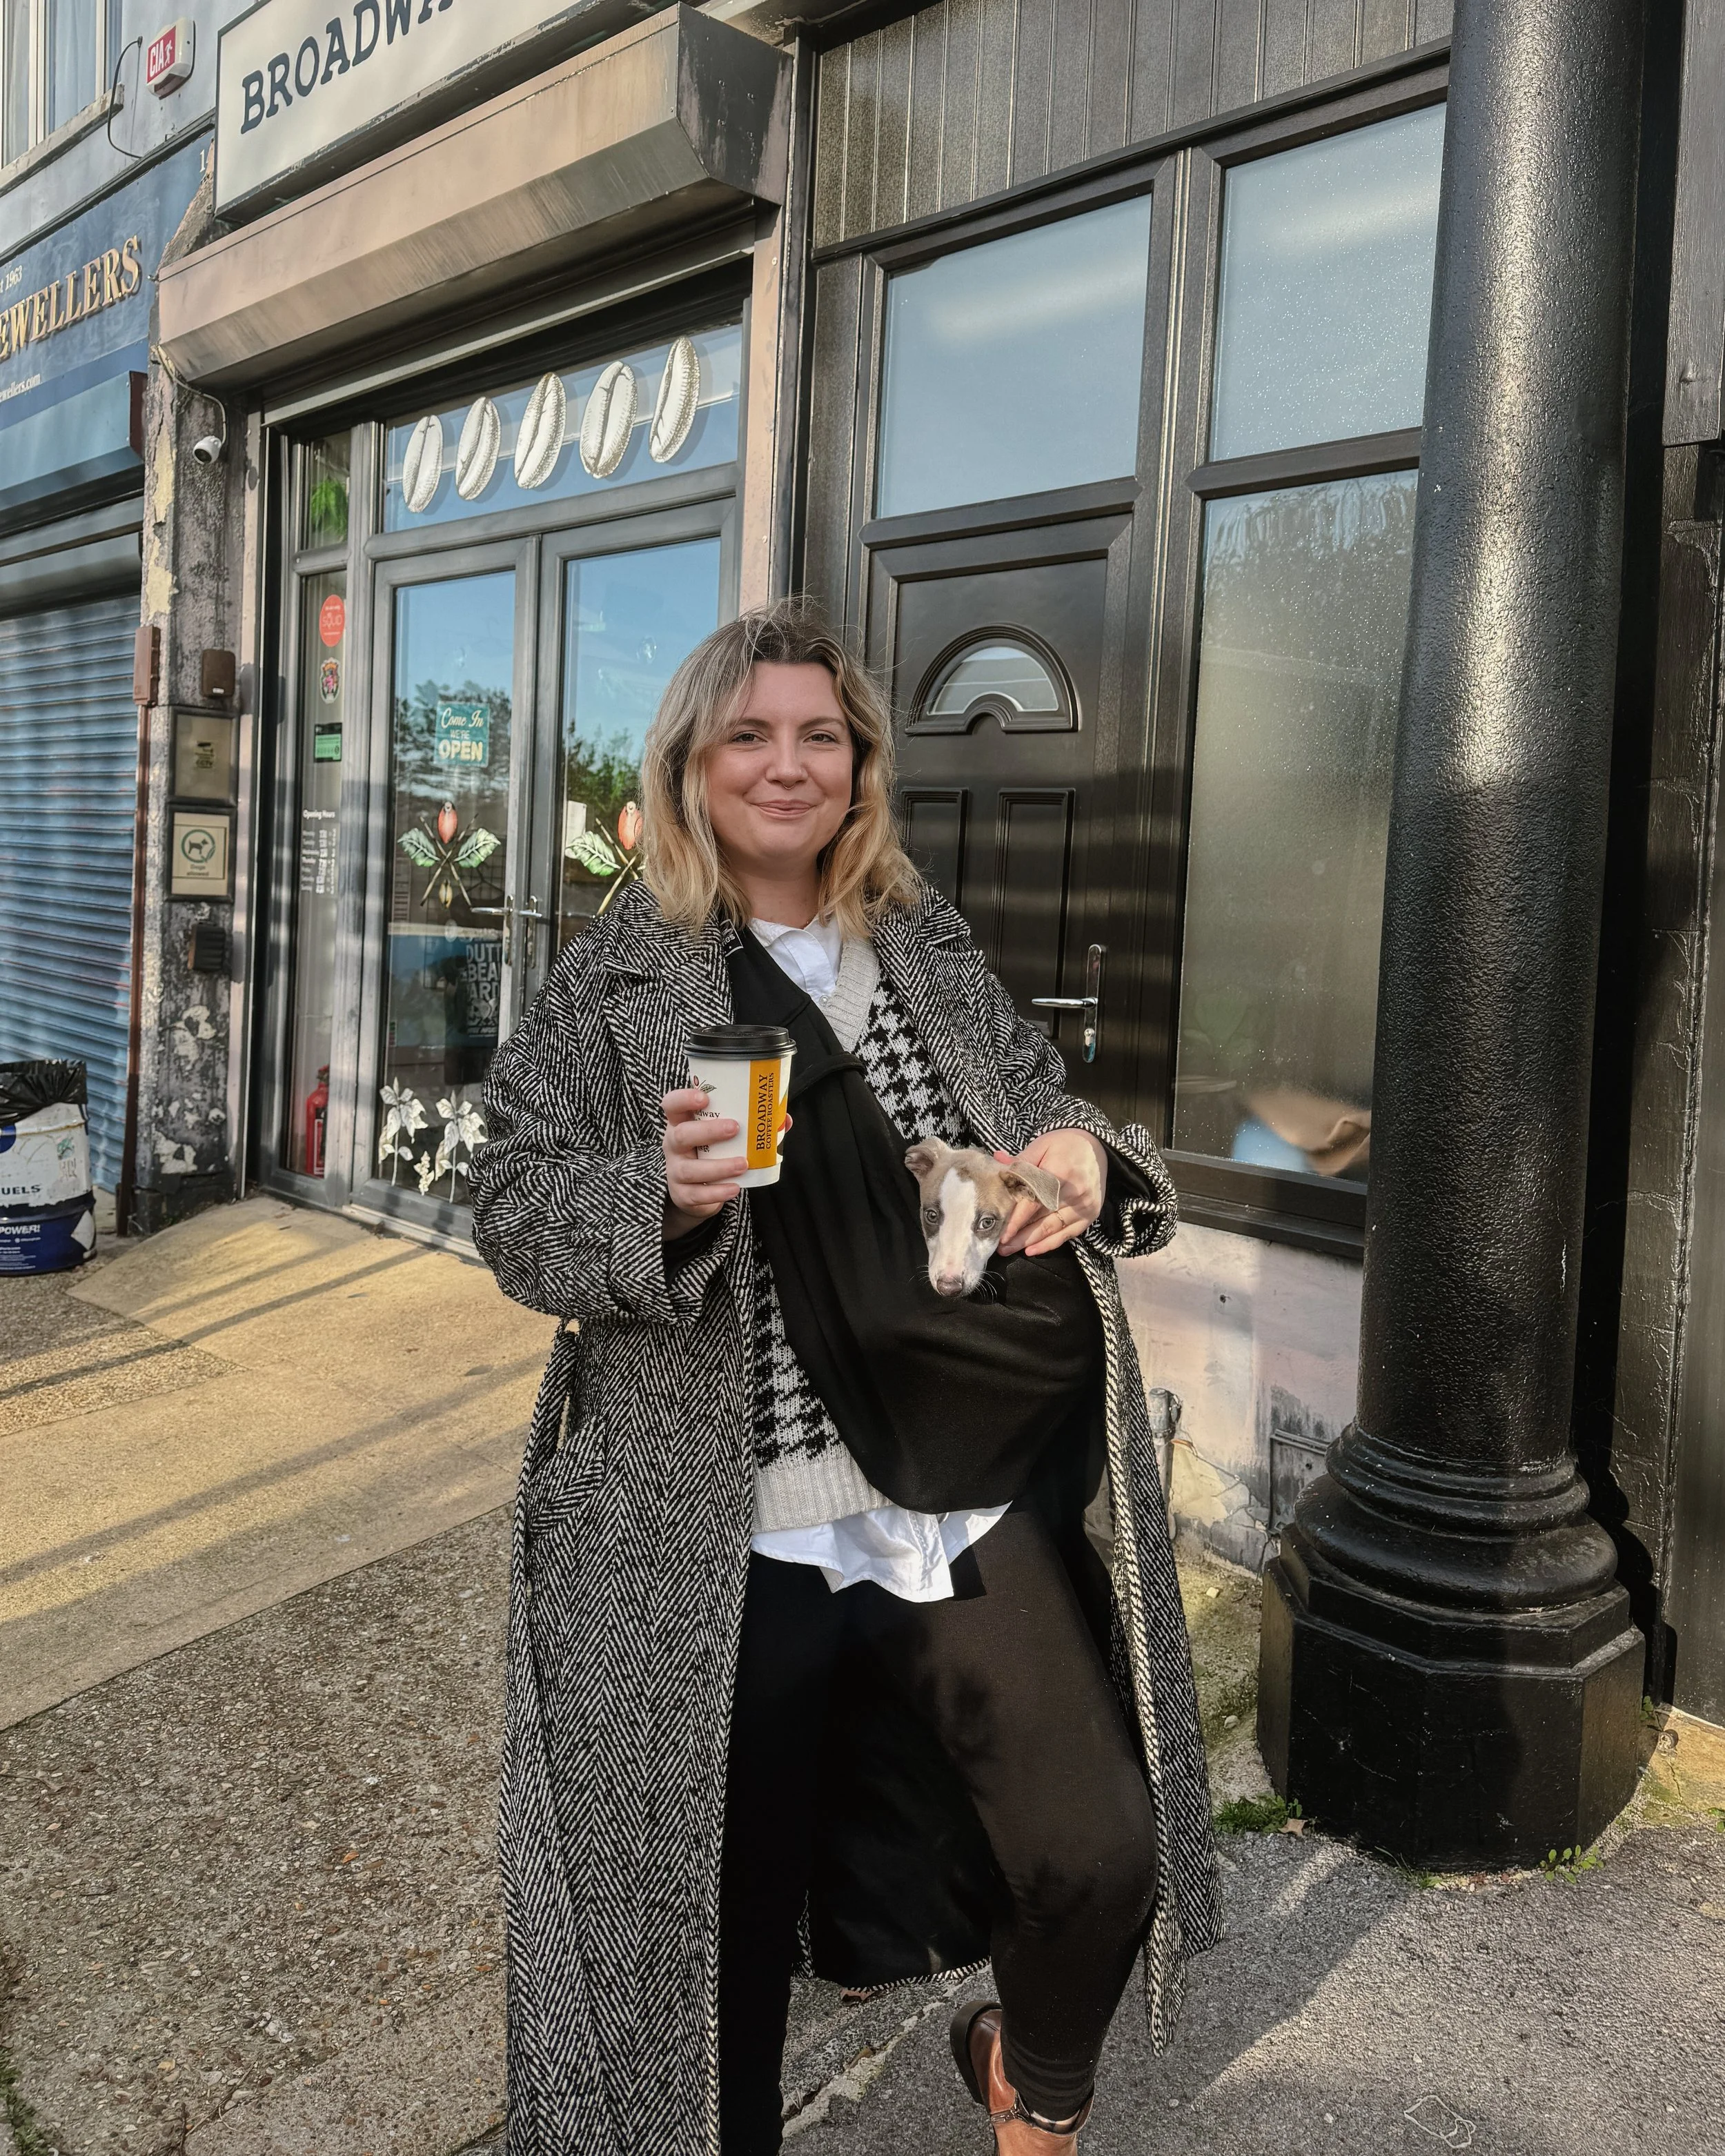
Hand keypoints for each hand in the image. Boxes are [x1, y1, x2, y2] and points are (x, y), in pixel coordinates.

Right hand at [661, 1087, 792, 1239]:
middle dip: (708, 1131)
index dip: (683, 1099)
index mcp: (682, 1123)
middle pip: (681, 1135)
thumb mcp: (724, 1137)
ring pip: (690, 1169)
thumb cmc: (714, 1153)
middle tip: (734, 1128)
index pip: (672, 1105)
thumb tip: (785, 1120)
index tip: (704, 1098)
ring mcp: (675, 1171)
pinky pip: (697, 1194)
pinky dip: (718, 1192)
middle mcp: (673, 1145)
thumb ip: (751, 1126)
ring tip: (743, 1164)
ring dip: (719, 1166)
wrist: (697, 1191)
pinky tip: (735, 1187)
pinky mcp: (682, 1194)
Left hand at [995, 1128, 1106, 1256]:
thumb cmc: (1064, 1145)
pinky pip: (1068, 1234)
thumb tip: (996, 1161)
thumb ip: (1020, 1160)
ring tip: (1011, 1249)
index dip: (1017, 1220)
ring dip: (1031, 1242)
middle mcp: (1075, 1192)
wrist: (1096, 1146)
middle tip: (1001, 1247)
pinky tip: (1033, 1250)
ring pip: (1053, 1229)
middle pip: (1042, 1220)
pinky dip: (1050, 1244)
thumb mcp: (1041, 1145)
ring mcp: (1084, 1206)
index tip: (1002, 1234)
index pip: (1034, 1202)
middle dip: (1020, 1236)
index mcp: (1060, 1173)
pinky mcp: (1090, 1214)